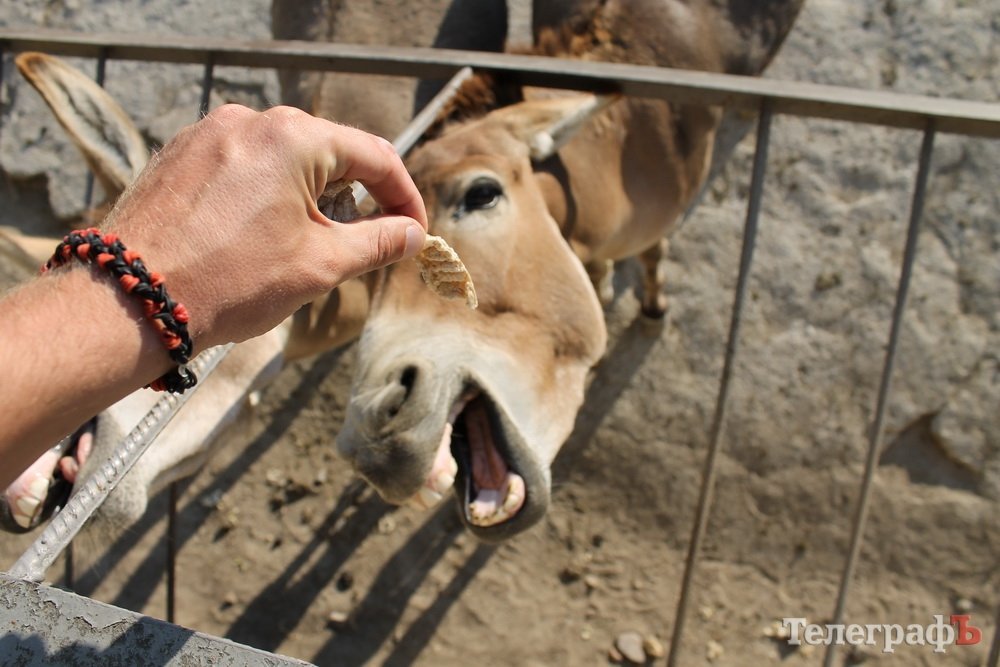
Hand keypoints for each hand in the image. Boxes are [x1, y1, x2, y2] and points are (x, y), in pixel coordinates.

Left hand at [102, 104, 427, 348]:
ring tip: (303, 249)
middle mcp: (250, 121)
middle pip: (328, 153)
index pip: (375, 157)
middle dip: (354, 200)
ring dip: (309, 200)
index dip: (404, 198)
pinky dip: (265, 197)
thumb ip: (378, 243)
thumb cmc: (230, 281)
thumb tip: (413, 235)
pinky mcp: (180, 154)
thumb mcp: (321, 264)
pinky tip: (257, 239)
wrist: (131, 298)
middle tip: (362, 247)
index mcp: (294, 137)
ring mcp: (209, 133)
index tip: (415, 233)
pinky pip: (242, 166)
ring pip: (283, 161)